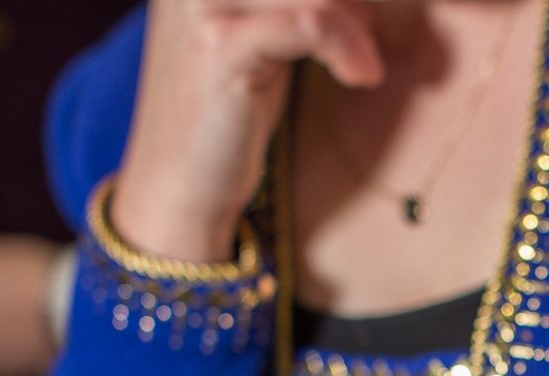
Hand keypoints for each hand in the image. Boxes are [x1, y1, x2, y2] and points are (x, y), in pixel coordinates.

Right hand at [112, 0, 387, 261]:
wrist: (181, 183)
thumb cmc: (229, 110)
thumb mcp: (264, 35)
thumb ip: (294, 2)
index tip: (362, 17)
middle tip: (367, 34)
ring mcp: (202, 0)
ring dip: (358, 23)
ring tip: (361, 63)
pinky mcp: (220, 45)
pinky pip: (313, 22)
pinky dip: (350, 48)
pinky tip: (359, 77)